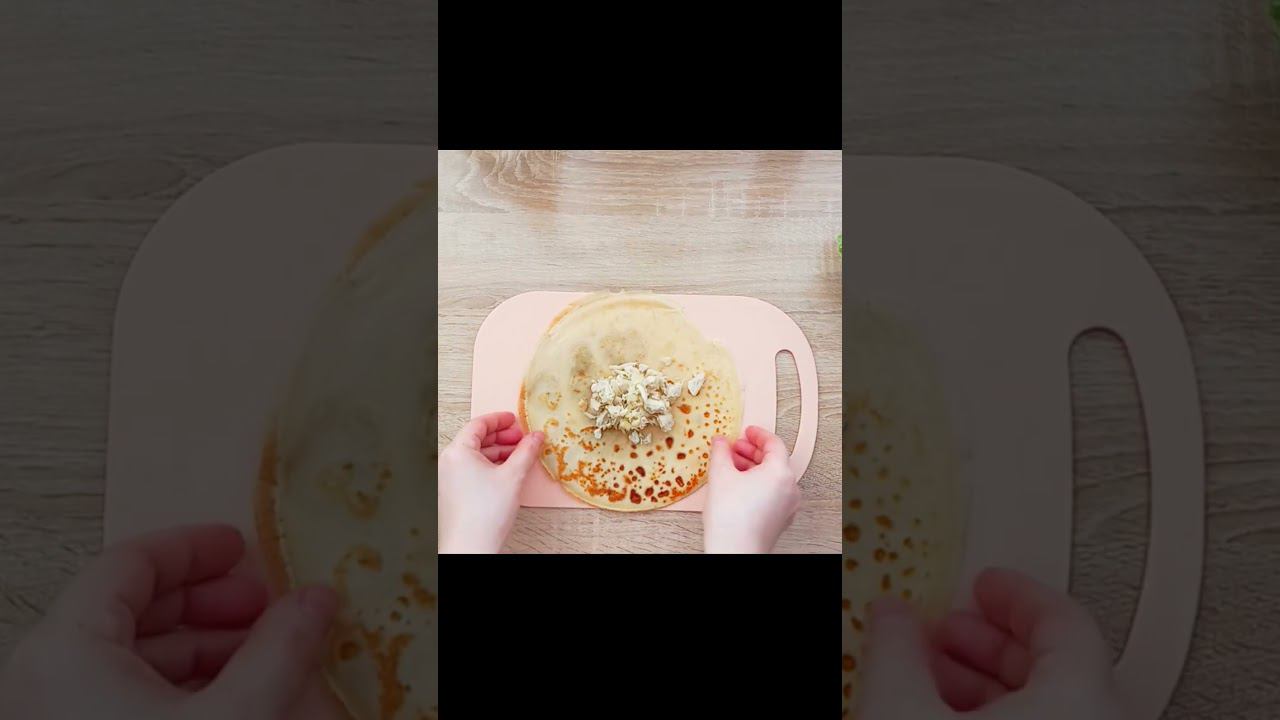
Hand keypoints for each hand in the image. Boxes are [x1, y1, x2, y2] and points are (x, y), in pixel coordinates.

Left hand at [0, 524, 336, 719]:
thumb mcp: (238, 718)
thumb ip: (281, 649)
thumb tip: (314, 603)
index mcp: (67, 651)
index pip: (131, 564)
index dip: (194, 548)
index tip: (241, 547)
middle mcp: (46, 681)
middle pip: (131, 610)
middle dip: (209, 605)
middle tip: (264, 606)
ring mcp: (55, 719)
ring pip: (130, 659)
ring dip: (203, 649)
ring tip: (263, 657)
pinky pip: (124, 701)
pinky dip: (181, 690)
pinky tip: (234, 700)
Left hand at [437, 411, 543, 553]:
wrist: (471, 547)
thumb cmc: (485, 514)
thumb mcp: (513, 476)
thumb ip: (526, 452)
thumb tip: (536, 437)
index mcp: (458, 451)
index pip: (479, 424)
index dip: (499, 419)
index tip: (514, 419)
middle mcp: (448, 461)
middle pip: (476, 439)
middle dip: (501, 437)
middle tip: (522, 438)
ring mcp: (449, 477)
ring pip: (475, 455)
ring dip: (498, 452)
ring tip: (519, 456)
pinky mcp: (453, 491)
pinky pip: (472, 469)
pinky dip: (489, 466)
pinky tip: (507, 472)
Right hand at [702, 425, 800, 553]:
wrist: (734, 552)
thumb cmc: (731, 518)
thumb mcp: (720, 475)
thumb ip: (721, 452)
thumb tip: (721, 442)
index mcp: (780, 472)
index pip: (774, 443)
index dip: (758, 434)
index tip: (746, 431)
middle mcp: (790, 488)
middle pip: (774, 460)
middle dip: (752, 451)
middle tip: (735, 447)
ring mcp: (787, 505)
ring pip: (773, 478)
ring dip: (753, 468)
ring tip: (732, 466)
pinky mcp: (780, 519)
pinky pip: (772, 493)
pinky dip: (758, 484)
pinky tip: (739, 485)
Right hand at [858, 567, 1128, 719]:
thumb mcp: (900, 708)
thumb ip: (897, 648)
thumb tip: (892, 616)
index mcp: (1081, 701)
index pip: (1065, 621)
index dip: (1015, 594)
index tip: (984, 583)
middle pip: (1060, 666)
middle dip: (992, 642)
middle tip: (949, 629)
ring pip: (1053, 708)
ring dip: (991, 686)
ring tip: (933, 677)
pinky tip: (949, 717)